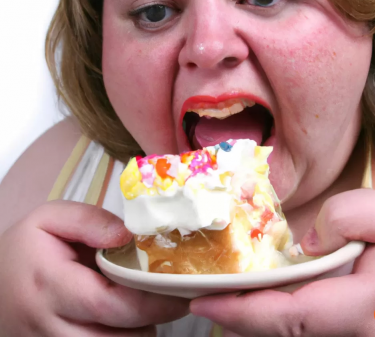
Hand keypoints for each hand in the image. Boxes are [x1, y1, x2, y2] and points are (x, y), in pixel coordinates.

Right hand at [0, 201, 188, 336]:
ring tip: (148, 304)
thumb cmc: (26, 247)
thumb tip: (130, 237)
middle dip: (154, 320)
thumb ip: (91, 221)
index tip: (180, 288)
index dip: (152, 300)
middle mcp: (49, 328)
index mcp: (49, 286)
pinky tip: (127, 320)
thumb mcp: (51, 218)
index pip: (110, 304)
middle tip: (173, 296)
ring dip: (139, 333)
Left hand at [191, 189, 374, 336]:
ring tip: (232, 300)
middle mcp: (364, 336)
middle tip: (209, 297)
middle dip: (242, 320)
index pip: (290, 316)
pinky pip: (314, 334)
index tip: (203, 300)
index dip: (241, 311)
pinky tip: (272, 305)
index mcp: (370, 306)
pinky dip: (284, 323)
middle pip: (285, 335)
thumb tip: (308, 243)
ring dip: (260, 322)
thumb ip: (351, 216)